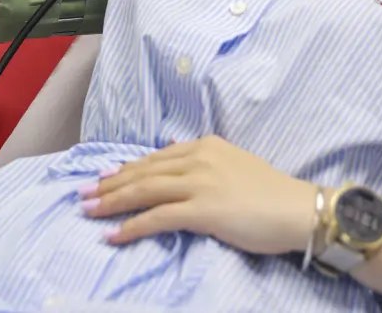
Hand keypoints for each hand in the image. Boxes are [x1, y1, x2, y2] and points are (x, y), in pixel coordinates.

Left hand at [80, 135, 319, 254]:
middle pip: (143, 172)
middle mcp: (198, 159)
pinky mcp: (203, 209)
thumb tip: (173, 157)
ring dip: (112, 202)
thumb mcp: (233, 163)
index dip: (126, 169)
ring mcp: (200, 183)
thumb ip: (203, 161)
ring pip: (145, 191)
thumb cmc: (270, 192)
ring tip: (89, 211)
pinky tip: (114, 235)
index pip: (155, 158)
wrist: (298, 209)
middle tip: (83, 194)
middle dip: (110, 184)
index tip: (104, 178)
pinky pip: (158, 218)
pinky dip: (132, 226)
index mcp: (205, 146)